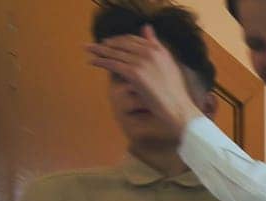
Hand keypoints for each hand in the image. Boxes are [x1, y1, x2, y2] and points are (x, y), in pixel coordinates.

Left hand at [86, 26, 201, 129]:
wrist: (177, 107)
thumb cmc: (174, 92)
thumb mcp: (168, 63)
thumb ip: (156, 45)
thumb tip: (147, 27)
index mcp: (158, 49)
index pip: (133, 39)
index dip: (119, 40)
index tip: (110, 42)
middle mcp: (149, 52)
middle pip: (121, 43)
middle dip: (106, 43)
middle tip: (94, 46)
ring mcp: (141, 62)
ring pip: (115, 53)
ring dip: (99, 50)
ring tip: (88, 49)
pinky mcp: (134, 73)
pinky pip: (112, 64)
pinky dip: (100, 61)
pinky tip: (92, 62)